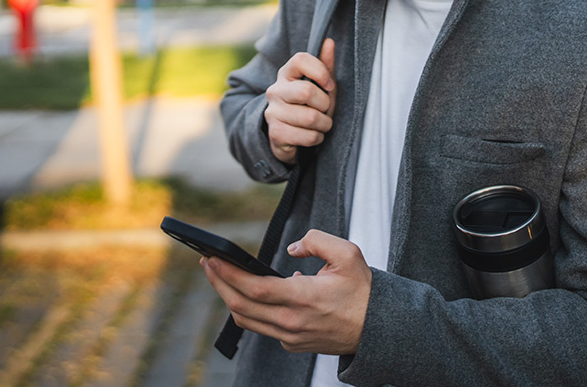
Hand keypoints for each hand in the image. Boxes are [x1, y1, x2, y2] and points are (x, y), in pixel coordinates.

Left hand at [202, 229, 370, 354]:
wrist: (378, 329)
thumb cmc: (363, 291)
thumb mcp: (348, 254)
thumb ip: (317, 241)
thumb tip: (293, 249)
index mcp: (303, 298)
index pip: (255, 288)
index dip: (229, 274)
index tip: (213, 260)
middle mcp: (292, 321)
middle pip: (241, 306)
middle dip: (219, 283)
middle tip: (208, 265)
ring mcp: (291, 336)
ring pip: (247, 320)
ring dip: (229, 297)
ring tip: (222, 277)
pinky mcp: (292, 344)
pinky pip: (263, 327)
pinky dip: (252, 310)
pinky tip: (255, 293)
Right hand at [264, 38, 336, 163]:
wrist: (288, 136)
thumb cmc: (309, 105)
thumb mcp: (320, 85)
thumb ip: (325, 64)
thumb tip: (329, 41)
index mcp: (286, 74)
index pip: (300, 60)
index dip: (321, 72)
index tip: (329, 85)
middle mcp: (275, 90)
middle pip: (307, 91)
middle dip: (325, 104)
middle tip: (326, 110)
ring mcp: (273, 112)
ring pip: (310, 118)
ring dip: (324, 124)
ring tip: (321, 124)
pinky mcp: (275, 133)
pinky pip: (307, 136)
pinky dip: (317, 138)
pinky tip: (312, 135)